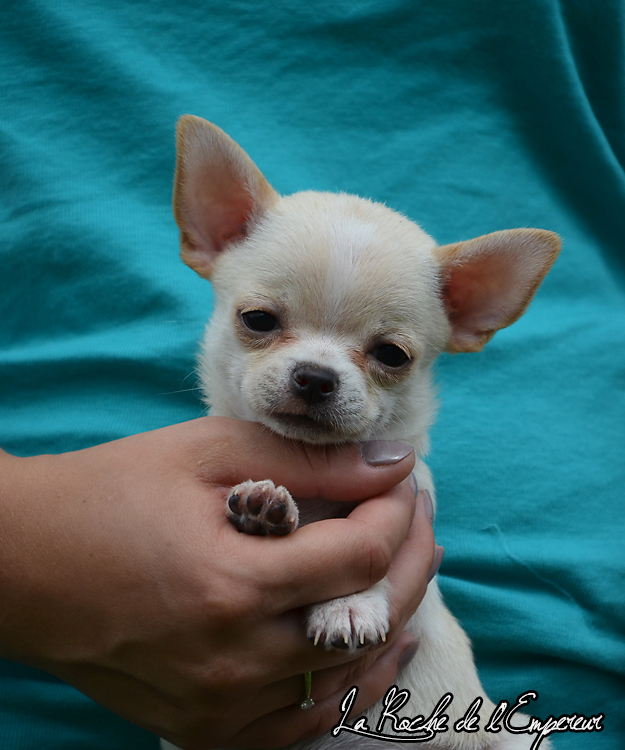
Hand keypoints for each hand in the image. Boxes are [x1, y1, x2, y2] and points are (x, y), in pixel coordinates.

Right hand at [0, 417, 434, 748]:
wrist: (27, 564)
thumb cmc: (112, 494)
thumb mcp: (208, 453)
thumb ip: (309, 461)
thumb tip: (391, 464)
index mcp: (231, 586)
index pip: (359, 556)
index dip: (396, 511)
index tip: (404, 479)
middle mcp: (233, 661)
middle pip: (369, 618)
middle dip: (411, 556)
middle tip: (419, 512)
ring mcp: (220, 707)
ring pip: (349, 674)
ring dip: (392, 611)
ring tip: (412, 561)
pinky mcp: (204, 727)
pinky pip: (307, 721)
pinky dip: (355, 681)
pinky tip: (381, 642)